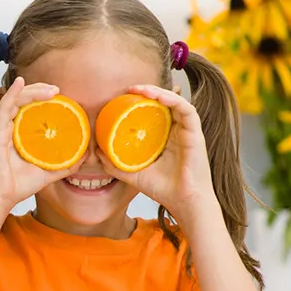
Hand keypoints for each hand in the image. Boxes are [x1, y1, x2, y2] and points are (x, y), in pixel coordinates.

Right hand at [0, 77, 75, 214]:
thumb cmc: (17, 186)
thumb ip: (65, 164)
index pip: (29, 109)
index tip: (60, 96)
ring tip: (51, 90)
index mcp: (17, 135)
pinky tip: (20, 83)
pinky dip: (11, 94)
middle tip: (58, 90)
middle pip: (23, 101)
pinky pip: (3, 107)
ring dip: (33, 91)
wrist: (0, 199)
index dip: (43, 99)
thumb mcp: (48, 173)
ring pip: (15, 100)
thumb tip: (86, 155)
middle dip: (40, 91)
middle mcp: (7, 128)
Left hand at [100, 84, 214, 218]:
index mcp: (164, 136)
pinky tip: (158, 97)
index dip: (140, 100)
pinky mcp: (196, 133)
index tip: (122, 96)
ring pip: (175, 101)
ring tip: (140, 89)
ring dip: (158, 91)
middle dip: (147, 91)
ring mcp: (187, 131)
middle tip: (129, 88)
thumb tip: (94, 151)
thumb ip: (114, 163)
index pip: (153, 111)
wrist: (183, 202)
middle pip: (164, 102)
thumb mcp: (132, 174)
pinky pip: (187, 110)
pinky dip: (173, 99)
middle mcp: (176, 130)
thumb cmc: (163, 189)